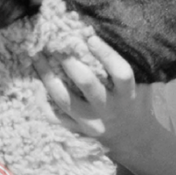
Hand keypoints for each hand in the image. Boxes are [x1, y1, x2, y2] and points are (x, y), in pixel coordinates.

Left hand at [33, 36, 155, 156]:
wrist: (132, 139)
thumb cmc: (135, 102)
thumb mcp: (141, 85)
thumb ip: (128, 65)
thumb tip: (104, 35)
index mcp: (127, 95)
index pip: (120, 73)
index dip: (106, 54)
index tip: (90, 37)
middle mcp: (108, 109)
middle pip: (87, 84)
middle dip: (69, 61)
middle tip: (55, 43)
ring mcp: (90, 122)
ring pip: (64, 99)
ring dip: (48, 77)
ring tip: (36, 57)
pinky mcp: (77, 131)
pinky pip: (55, 117)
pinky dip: (42, 101)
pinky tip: (34, 84)